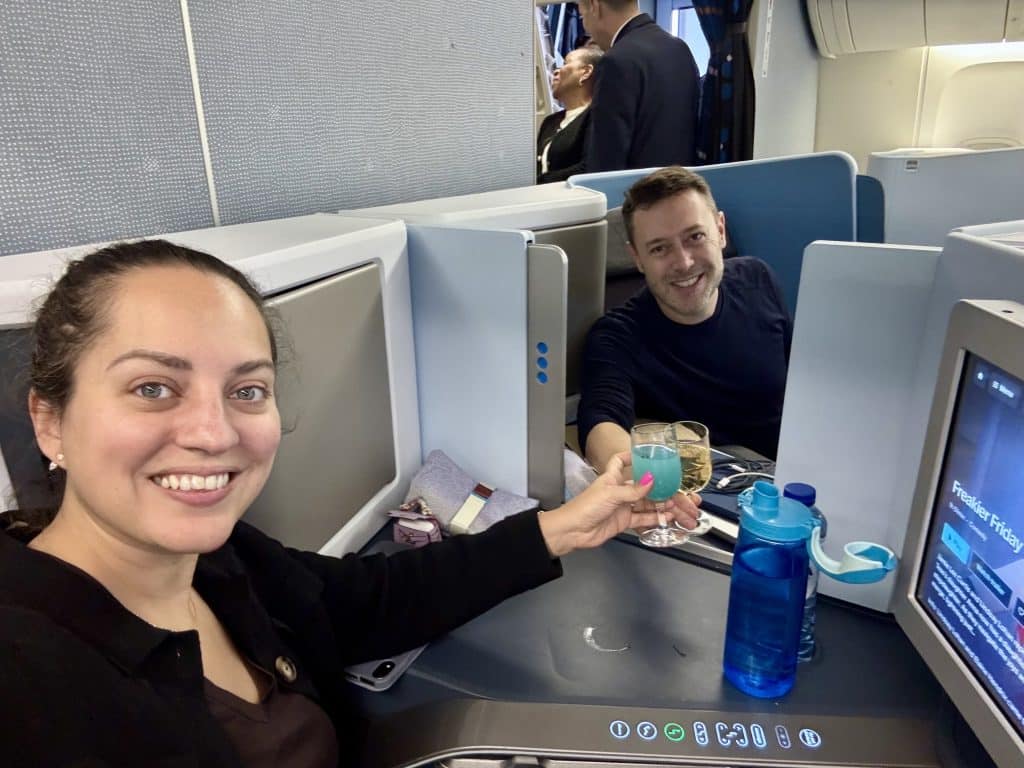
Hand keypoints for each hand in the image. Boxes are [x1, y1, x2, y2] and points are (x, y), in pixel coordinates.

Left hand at [538, 451, 701, 556]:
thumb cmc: (586, 507)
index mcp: (612, 478)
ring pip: (647, 504)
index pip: (620, 461)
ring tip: (681, 507)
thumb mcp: (611, 494)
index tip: (646, 454)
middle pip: (644, 487)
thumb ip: (633, 490)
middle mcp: (619, 490)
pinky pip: (644, 519)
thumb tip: (652, 480)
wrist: (573, 531)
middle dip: (662, 489)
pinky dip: (657, 518)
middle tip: (680, 492)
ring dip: (664, 506)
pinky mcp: (624, 522)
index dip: (631, 456)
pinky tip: (670, 517)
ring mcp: (623, 507)